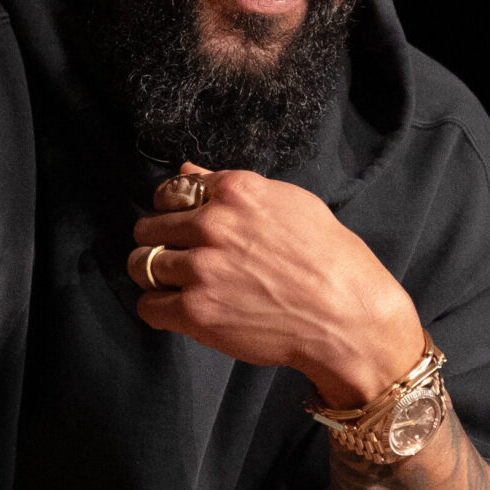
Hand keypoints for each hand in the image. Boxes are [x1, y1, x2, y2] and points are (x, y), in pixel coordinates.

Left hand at [128, 164, 423, 408]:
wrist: (347, 317)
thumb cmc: (332, 261)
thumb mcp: (291, 204)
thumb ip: (232, 187)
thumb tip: (187, 171)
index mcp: (237, 192)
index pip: (173, 190)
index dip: (173, 210)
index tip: (181, 226)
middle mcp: (213, 225)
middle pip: (150, 226)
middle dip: (158, 242)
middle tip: (176, 259)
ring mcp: (201, 269)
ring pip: (142, 265)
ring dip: (152, 275)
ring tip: (174, 286)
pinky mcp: (196, 311)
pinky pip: (149, 306)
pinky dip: (157, 309)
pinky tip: (176, 311)